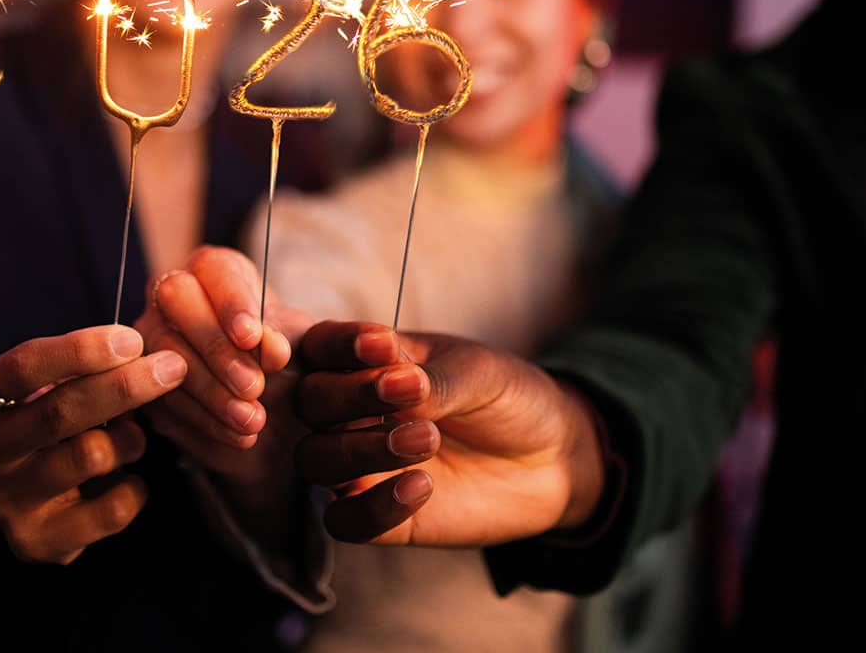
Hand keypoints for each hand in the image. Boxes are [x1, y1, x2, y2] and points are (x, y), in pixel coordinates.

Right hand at [0, 326, 186, 563]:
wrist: (26, 493)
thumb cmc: (48, 418)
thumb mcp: (49, 383)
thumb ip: (82, 365)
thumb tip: (139, 349)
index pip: (24, 368)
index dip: (81, 351)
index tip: (132, 340)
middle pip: (59, 413)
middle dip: (124, 386)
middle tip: (172, 368)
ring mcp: (4, 502)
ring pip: (90, 457)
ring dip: (130, 439)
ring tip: (133, 436)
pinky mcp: (35, 542)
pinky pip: (111, 510)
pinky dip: (134, 488)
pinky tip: (125, 479)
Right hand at [136, 247, 311, 497]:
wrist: (278, 411)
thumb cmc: (289, 359)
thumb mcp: (300, 345)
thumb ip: (287, 338)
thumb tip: (270, 346)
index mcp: (219, 271)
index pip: (215, 269)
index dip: (230, 302)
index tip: (251, 336)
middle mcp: (177, 295)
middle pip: (177, 299)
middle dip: (215, 346)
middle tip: (254, 386)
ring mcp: (153, 337)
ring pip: (164, 352)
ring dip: (210, 391)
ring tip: (252, 420)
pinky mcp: (146, 383)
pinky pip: (161, 397)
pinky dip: (202, 420)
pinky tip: (237, 436)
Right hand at [293, 321, 604, 545]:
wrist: (554, 458)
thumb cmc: (507, 398)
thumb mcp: (480, 373)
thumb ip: (434, 378)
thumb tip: (392, 380)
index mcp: (368, 362)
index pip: (323, 345)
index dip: (337, 344)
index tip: (380, 346)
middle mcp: (354, 411)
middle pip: (310, 402)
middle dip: (348, 397)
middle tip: (405, 398)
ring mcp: (363, 465)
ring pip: (316, 460)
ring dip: (359, 449)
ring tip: (425, 439)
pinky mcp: (382, 516)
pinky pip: (345, 521)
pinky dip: (373, 507)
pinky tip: (422, 487)